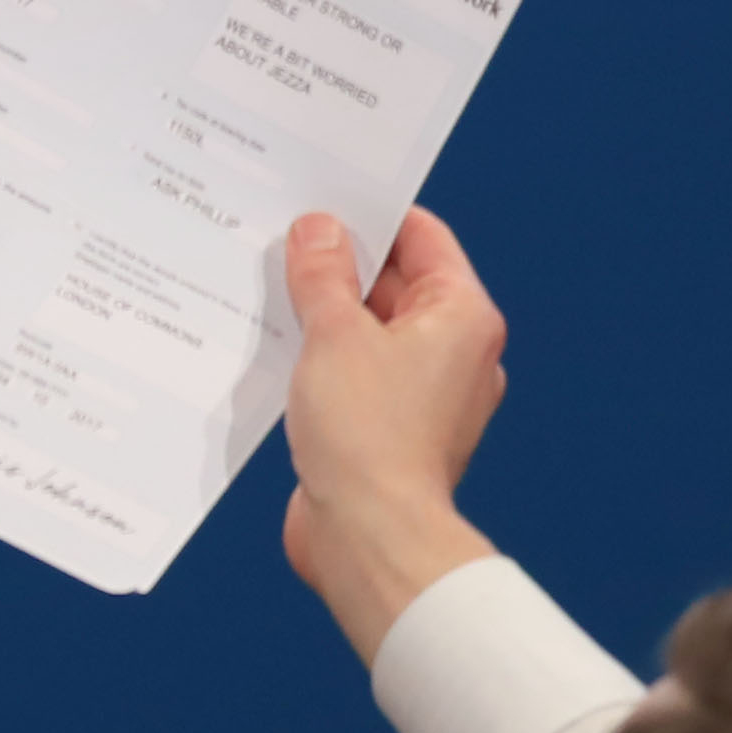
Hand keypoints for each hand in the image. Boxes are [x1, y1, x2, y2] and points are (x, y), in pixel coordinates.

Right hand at [279, 206, 507, 666]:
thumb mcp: (334, 334)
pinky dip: (323, 356)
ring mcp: (426, 393)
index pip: (422, 237)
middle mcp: (455, 352)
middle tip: (281, 237)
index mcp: (462, 317)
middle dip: (339, 263)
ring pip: (371, 329)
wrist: (371, 536)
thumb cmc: (368, 437)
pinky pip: (358, 371)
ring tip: (270, 289)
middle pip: (395, 282)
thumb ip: (322, 274)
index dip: (371, 213)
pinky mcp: (393, 427)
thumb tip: (318, 229)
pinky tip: (278, 346)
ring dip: (325, 312)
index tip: (321, 196)